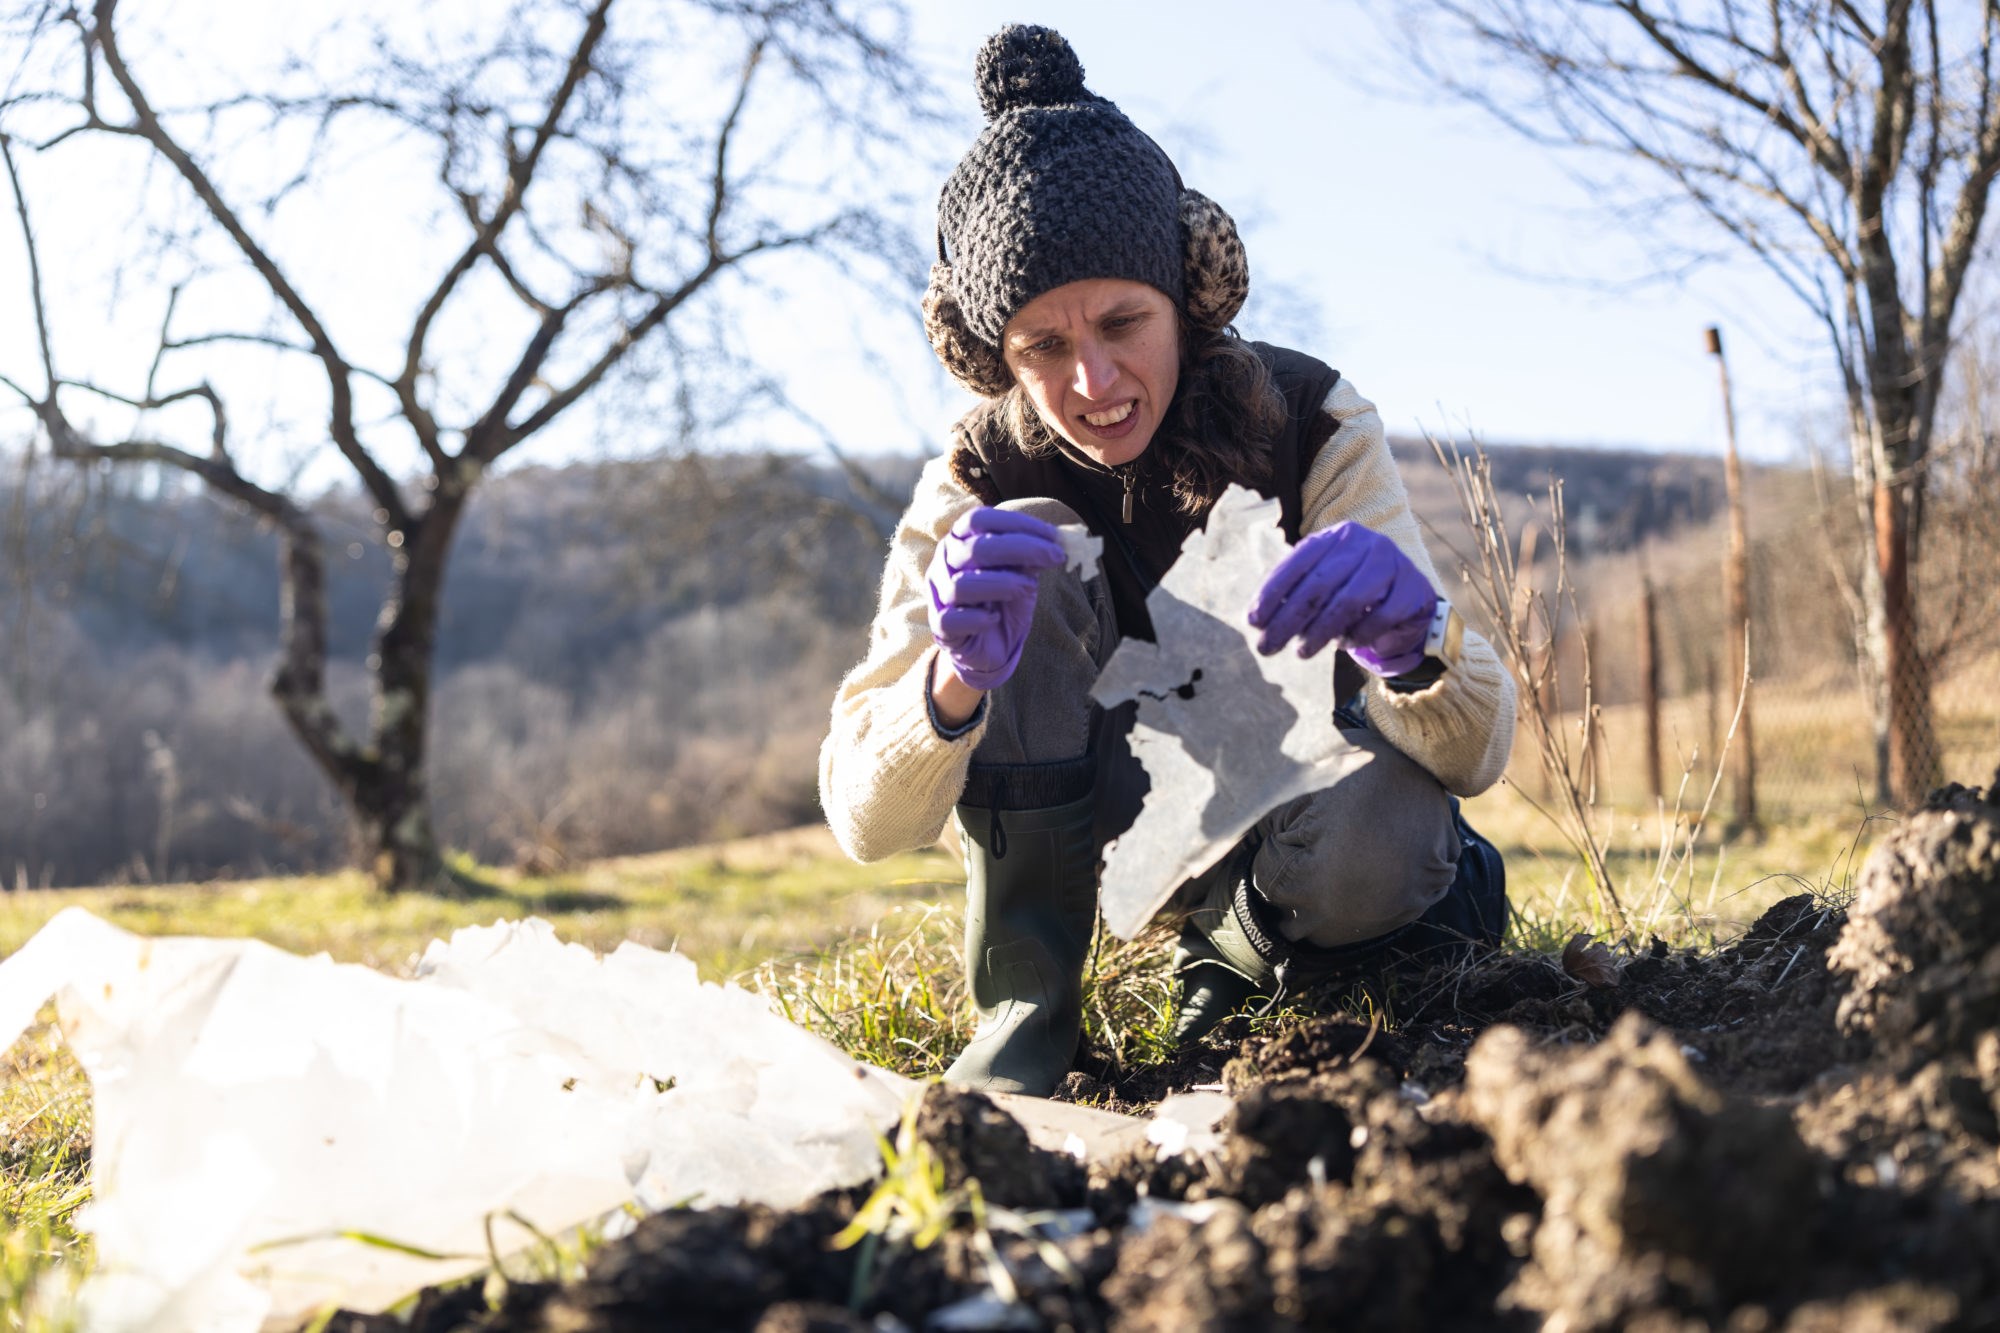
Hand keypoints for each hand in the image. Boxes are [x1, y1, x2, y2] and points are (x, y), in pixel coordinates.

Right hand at [926, 507, 1067, 691]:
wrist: (993, 645)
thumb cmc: (1005, 601)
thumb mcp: (1022, 572)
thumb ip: (1032, 554)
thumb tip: (1059, 538)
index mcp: (961, 541)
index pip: (980, 520)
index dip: (1018, 524)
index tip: (1055, 536)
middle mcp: (944, 563)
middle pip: (976, 548)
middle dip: (1022, 549)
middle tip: (1057, 557)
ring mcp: (939, 595)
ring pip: (962, 585)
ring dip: (1003, 584)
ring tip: (1029, 588)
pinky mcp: (941, 628)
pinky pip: (952, 620)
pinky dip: (978, 619)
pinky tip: (994, 619)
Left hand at [1247, 522, 1436, 674]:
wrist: (1408, 594)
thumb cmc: (1353, 588)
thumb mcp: (1322, 584)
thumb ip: (1293, 595)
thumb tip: (1257, 619)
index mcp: (1335, 536)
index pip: (1297, 563)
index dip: (1272, 593)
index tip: (1253, 621)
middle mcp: (1364, 543)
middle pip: (1318, 585)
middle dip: (1288, 620)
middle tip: (1267, 647)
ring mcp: (1392, 563)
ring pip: (1348, 602)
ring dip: (1320, 632)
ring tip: (1301, 652)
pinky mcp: (1412, 588)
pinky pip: (1379, 618)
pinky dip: (1357, 636)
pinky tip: (1344, 644)